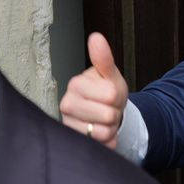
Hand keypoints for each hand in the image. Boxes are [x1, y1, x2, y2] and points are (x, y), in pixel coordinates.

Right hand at [59, 32, 128, 148]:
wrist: (103, 113)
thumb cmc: (106, 92)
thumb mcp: (110, 75)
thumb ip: (103, 58)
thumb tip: (96, 37)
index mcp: (75, 84)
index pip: (110, 96)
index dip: (117, 97)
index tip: (109, 94)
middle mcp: (67, 104)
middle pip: (108, 116)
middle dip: (114, 113)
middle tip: (107, 107)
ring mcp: (69, 124)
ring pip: (103, 133)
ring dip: (111, 128)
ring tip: (103, 119)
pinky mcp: (75, 140)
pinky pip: (101, 146)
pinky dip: (108, 141)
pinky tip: (100, 132)